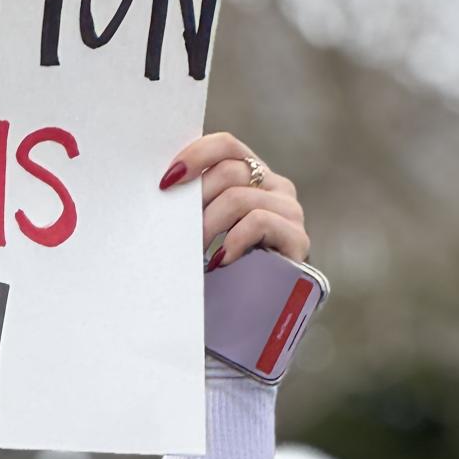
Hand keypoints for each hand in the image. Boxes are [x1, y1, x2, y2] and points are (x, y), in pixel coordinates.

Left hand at [160, 133, 308, 270]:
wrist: (258, 312)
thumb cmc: (224, 269)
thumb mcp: (206, 230)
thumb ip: (195, 206)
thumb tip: (162, 190)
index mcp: (252, 176)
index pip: (226, 145)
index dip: (195, 156)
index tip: (166, 181)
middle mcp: (274, 186)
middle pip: (229, 172)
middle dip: (196, 201)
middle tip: (178, 230)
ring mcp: (289, 210)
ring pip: (239, 198)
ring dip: (208, 225)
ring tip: (195, 252)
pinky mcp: (297, 237)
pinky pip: (259, 222)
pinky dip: (233, 240)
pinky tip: (221, 260)